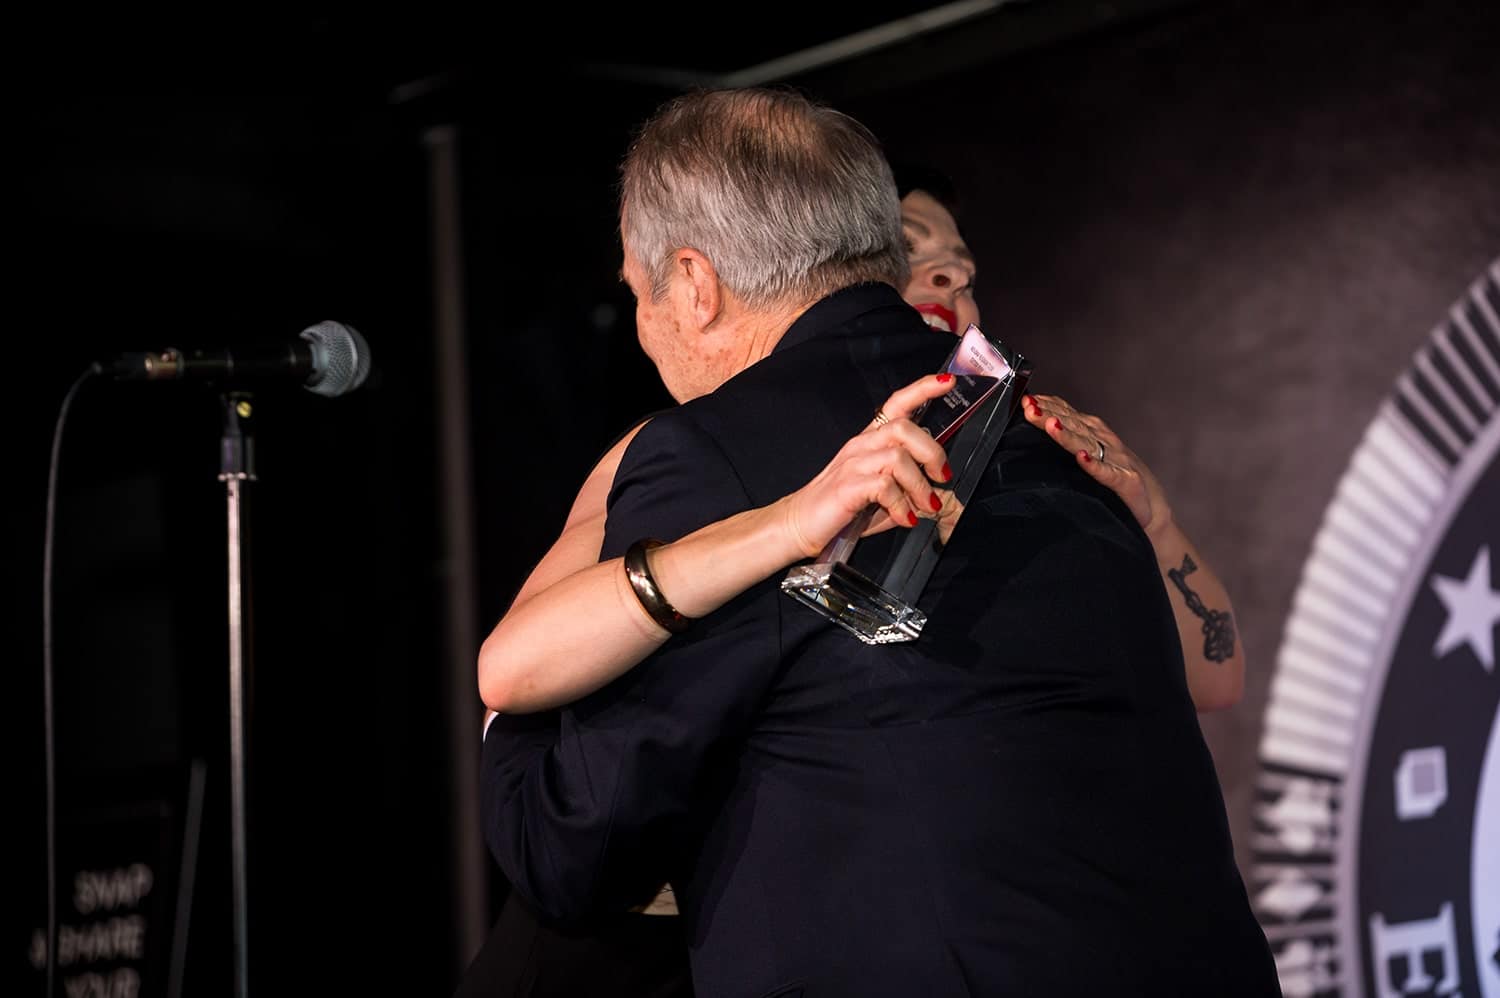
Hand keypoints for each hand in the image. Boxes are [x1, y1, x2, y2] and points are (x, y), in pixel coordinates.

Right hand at [783, 374, 955, 557]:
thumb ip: (908, 490)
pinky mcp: (847, 486)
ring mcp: (852, 464)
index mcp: (870, 441)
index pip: (897, 404)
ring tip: (924, 505)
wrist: (799, 525)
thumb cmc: (839, 509)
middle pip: (905, 428)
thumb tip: (935, 495)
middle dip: (933, 452)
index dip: (922, 389)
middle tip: (941, 476)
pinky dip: (901, 505)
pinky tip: (904, 518)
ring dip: (919, 485)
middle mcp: (861, 446)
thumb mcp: (882, 497)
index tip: (947, 382)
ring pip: (898, 457)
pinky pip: (884, 486)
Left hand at [1022, 393, 1173, 539]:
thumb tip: (1042, 430)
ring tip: (1050, 425)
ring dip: (1068, 435)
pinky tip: (1083, 458)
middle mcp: (1107, 443)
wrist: (1154, 511)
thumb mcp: (1093, 458)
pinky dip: (1095, 465)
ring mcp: (1118, 462)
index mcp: (1096, 436)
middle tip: (1029, 407)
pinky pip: (1109, 474)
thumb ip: (1073, 443)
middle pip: (1074, 425)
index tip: (1027, 400)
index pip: (1070, 415)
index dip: (1049, 406)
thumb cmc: (1121, 483)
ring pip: (1089, 444)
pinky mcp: (1127, 482)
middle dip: (1050, 415)